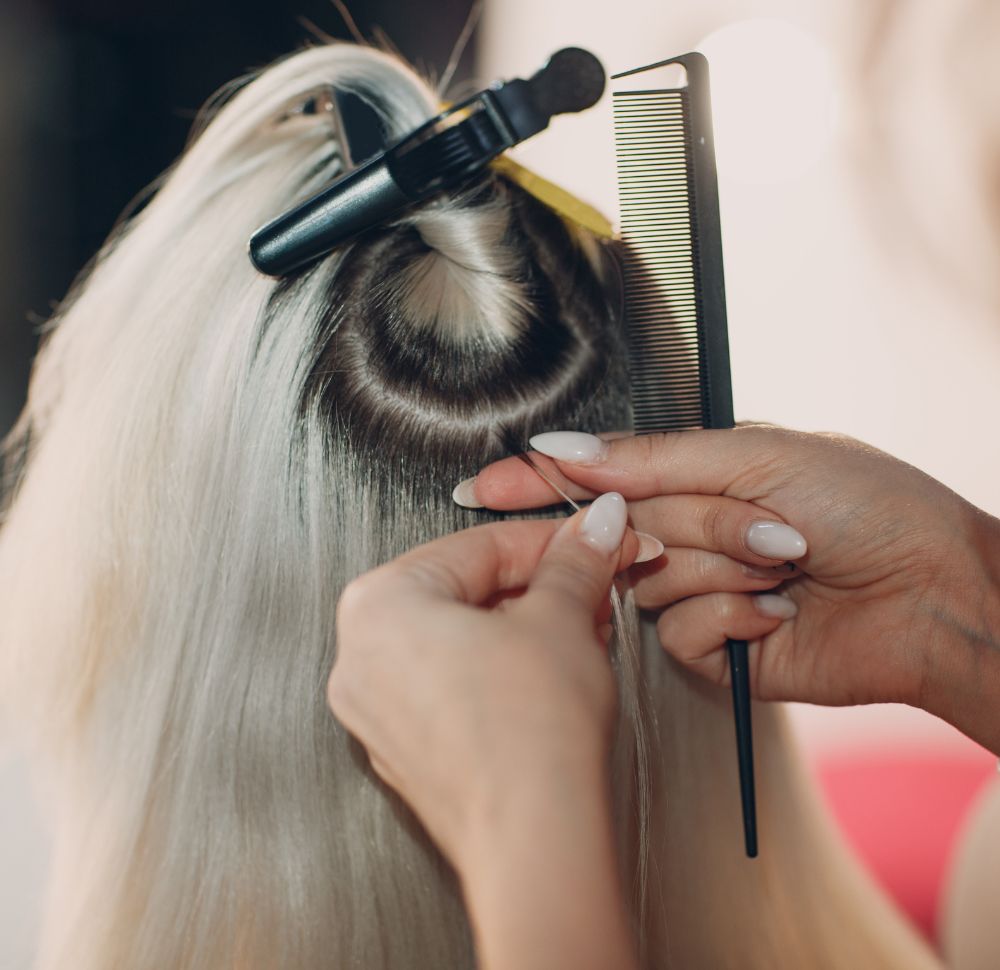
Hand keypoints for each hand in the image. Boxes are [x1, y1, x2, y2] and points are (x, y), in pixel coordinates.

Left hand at [328, 497, 642, 969]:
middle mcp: (360, 656)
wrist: (532, 839)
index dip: (548, 541)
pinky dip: (497, 672)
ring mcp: (377, 710)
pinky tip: (547, 677)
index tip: (587, 540)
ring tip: (580, 632)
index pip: (478, 546)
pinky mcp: (405, 751)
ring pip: (458, 641)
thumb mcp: (561, 619)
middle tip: (589, 586)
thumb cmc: (529, 735)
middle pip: (464, 593)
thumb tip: (593, 527)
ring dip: (522, 628)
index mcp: (379, 604)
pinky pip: (451, 687)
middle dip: (537, 588)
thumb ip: (573, 561)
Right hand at [457, 427, 999, 750]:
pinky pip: (677, 633)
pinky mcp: (713, 649)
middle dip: (700, 524)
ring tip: (787, 565)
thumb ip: (652, 458)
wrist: (935, 594)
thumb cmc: (867, 506)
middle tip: (770, 529)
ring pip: (650, 582)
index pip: (595, 477)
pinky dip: (731, 616)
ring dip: (724, 567)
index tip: (479, 485)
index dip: (536, 481)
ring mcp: (699, 592)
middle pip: (629, 529)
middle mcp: (689, 534)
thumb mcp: (760, 455)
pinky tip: (779, 610)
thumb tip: (565, 445)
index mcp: (696, 476)